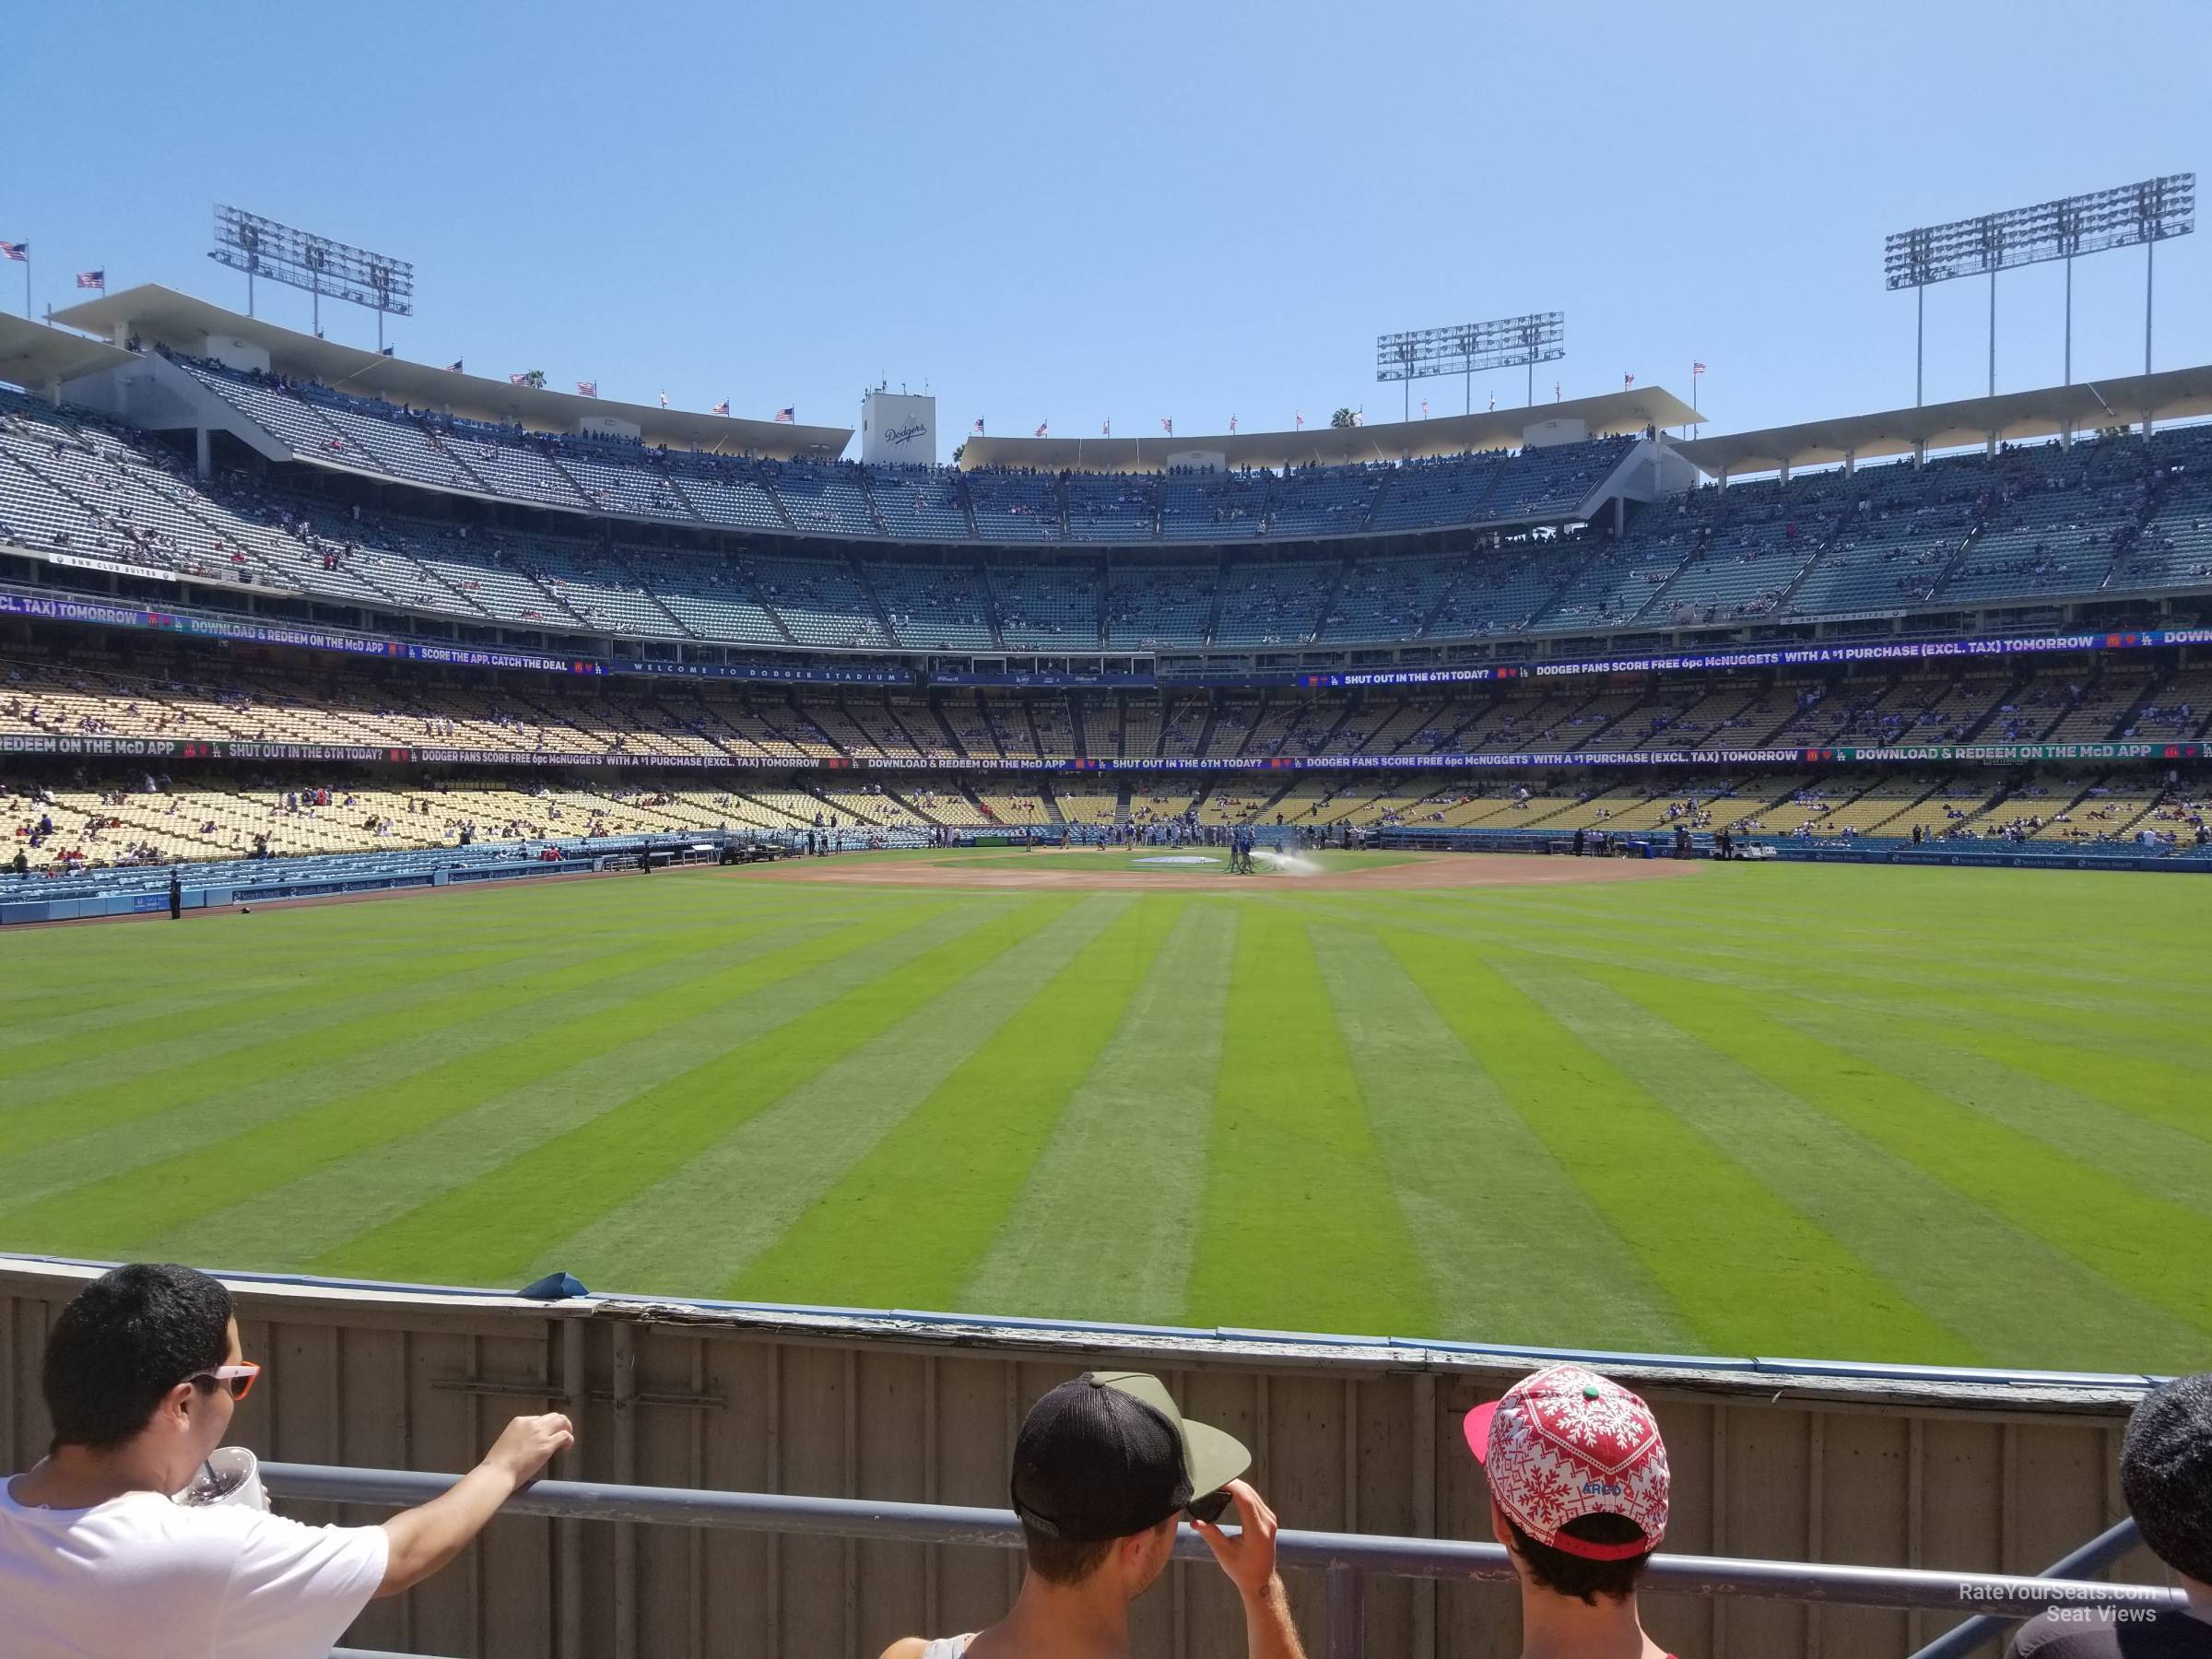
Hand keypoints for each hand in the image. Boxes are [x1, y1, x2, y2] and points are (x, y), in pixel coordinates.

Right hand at [481, 1412, 573, 1486]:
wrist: (498, 1471)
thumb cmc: (498, 1462)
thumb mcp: (507, 1441)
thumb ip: (519, 1437)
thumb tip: (528, 1443)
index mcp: (519, 1421)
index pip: (539, 1419)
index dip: (545, 1428)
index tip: (545, 1437)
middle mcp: (531, 1423)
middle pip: (553, 1416)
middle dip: (560, 1424)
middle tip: (561, 1434)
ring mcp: (540, 1434)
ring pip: (561, 1421)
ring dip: (567, 1429)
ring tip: (567, 1440)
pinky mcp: (547, 1445)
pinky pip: (565, 1436)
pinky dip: (569, 1440)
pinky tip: (566, 1448)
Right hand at [1191, 1478, 1280, 1599]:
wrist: (1261, 1581)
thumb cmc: (1242, 1570)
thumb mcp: (1224, 1554)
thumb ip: (1210, 1535)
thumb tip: (1194, 1521)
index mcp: (1257, 1531)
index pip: (1245, 1499)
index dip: (1231, 1486)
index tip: (1216, 1480)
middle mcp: (1267, 1522)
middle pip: (1249, 1493)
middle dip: (1232, 1483)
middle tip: (1213, 1479)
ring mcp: (1270, 1520)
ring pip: (1253, 1494)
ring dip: (1237, 1486)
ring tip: (1219, 1483)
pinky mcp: (1269, 1519)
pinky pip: (1256, 1499)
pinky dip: (1243, 1493)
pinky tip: (1230, 1491)